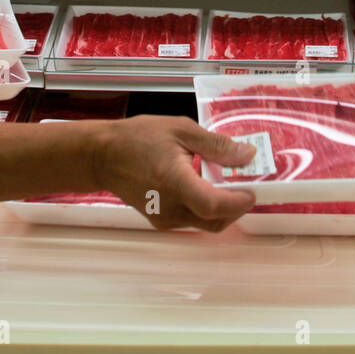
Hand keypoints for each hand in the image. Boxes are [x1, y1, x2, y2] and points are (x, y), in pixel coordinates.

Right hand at [92, 115, 256, 231]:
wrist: (103, 156)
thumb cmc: (138, 138)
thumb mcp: (181, 129)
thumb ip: (216, 145)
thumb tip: (247, 155)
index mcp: (174, 181)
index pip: (213, 205)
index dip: (239, 202)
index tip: (251, 189)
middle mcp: (169, 206)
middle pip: (216, 220)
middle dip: (236, 205)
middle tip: (243, 183)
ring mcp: (164, 218)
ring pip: (207, 223)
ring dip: (222, 206)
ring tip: (220, 179)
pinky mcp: (161, 221)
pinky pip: (193, 220)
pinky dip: (205, 207)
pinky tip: (201, 184)